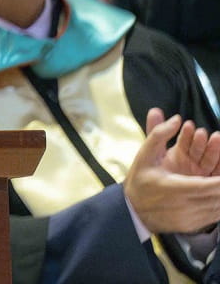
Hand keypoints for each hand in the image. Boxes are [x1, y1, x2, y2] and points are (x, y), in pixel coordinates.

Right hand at [126, 112, 219, 233]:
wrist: (133, 211)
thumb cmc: (140, 181)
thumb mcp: (144, 155)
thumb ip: (158, 135)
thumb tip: (177, 119)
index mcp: (174, 187)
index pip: (208, 185)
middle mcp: (185, 205)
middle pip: (216, 197)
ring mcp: (190, 218)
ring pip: (217, 208)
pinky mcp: (193, 225)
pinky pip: (214, 216)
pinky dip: (219, 205)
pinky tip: (219, 195)